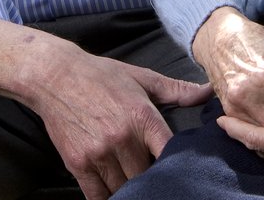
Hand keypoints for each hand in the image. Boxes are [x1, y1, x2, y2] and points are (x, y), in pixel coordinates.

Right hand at [0, 18, 209, 199]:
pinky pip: (98, 195)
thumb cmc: (101, 75)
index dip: (177, 165)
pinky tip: (113, 190)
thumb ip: (176, 90)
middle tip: (154, 174)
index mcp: (142, 116)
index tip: (180, 168)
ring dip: (130, 188)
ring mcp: (99, 153)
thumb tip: (208, 92)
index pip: (169, 153)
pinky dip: (107, 196)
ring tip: (134, 180)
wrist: (54, 76)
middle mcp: (122, 137)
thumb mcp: (141, 77)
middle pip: (147, 176)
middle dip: (152, 177)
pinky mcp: (78, 163)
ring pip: (124, 188)